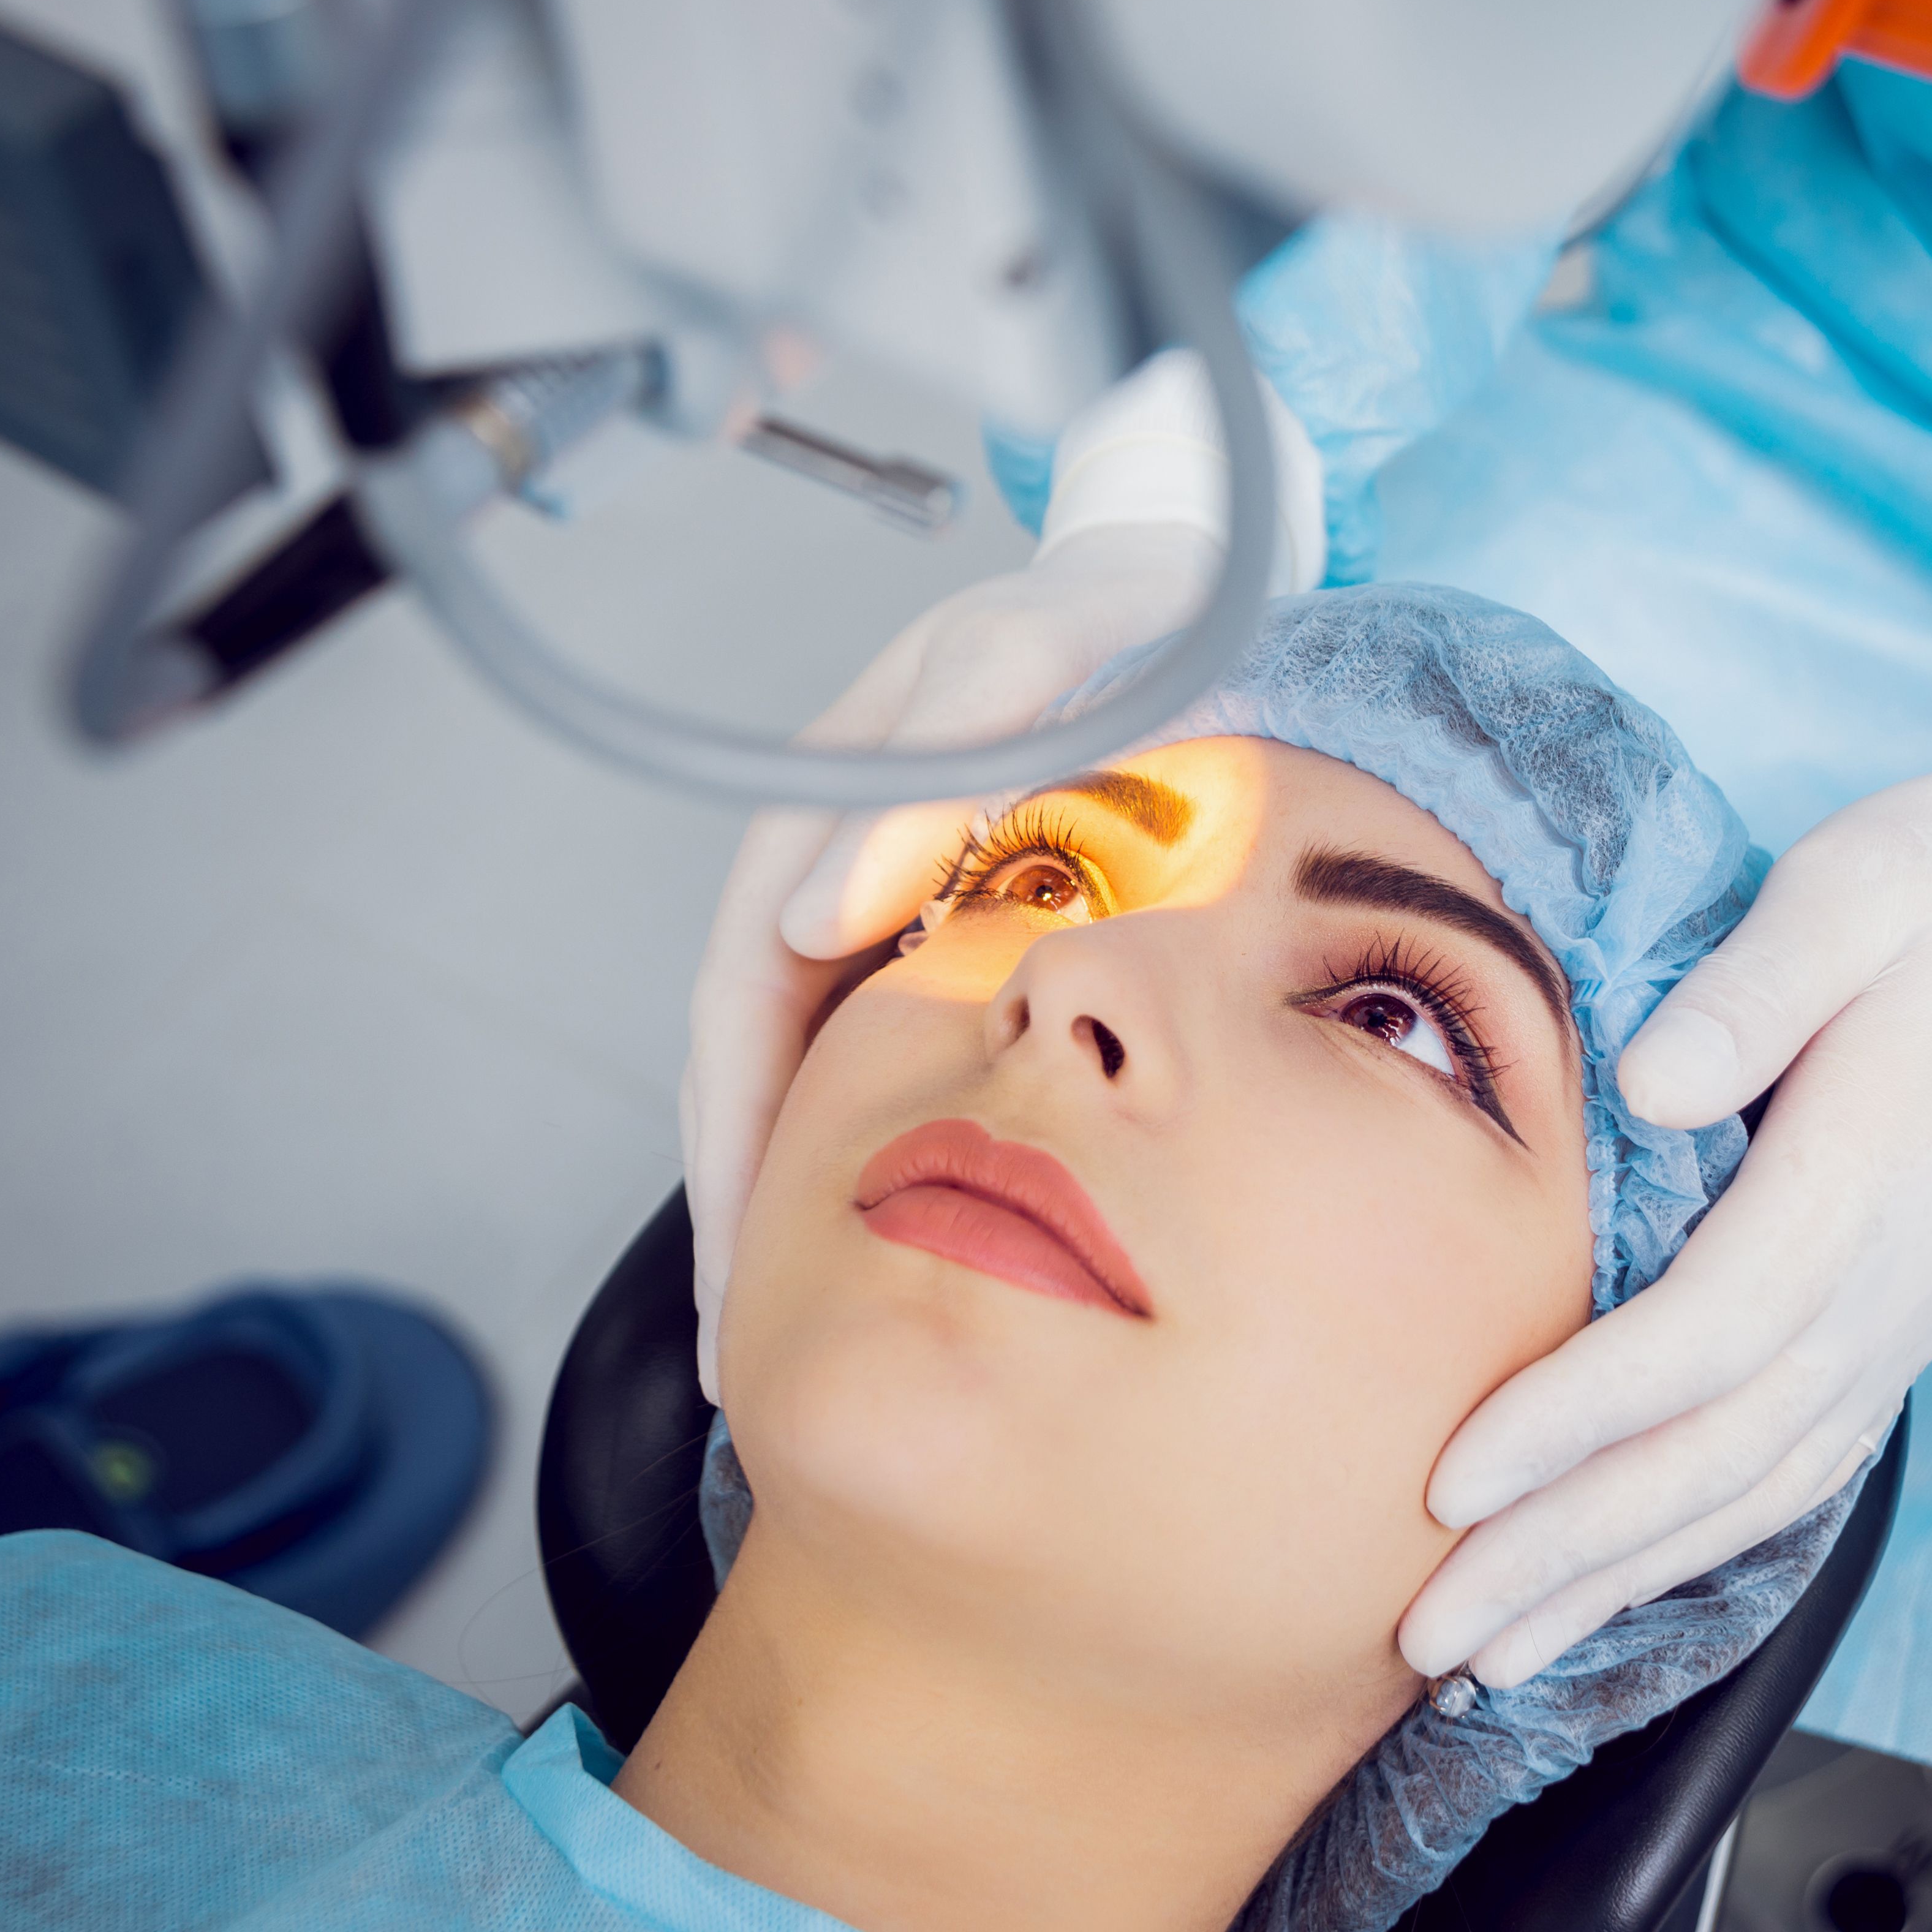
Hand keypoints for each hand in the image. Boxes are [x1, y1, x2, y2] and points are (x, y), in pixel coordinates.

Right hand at [680, 523, 1218, 1382]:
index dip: (739, 1141)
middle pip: (754, 1053)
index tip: (746, 1275)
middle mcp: (835, 849)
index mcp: (827, 798)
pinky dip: (868, 1138)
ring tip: (789, 1329)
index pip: (746, 998)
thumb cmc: (1119, 607)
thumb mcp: (1031, 651)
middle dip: (743, 1206)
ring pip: (810, 1061)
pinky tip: (888, 1224)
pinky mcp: (947, 912)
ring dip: (793, 1191)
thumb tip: (811, 919)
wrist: (1192, 574)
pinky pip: (881, 1044)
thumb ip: (935, 765)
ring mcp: (886, 885)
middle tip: (741, 1357)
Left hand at [1397, 770, 1931, 1686]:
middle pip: (1710, 1456)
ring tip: (1486, 1656)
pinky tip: (1612, 1588)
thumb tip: (1647, 1082)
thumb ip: (1758, 984)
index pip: (1705, 1334)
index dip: (1577, 1417)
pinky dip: (1692, 1548)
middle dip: (1562, 1551)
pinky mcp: (1892, 1332)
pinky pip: (1790, 1472)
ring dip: (1613, 1580)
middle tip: (1426, 1632)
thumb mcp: (1861, 887)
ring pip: (1748, 1492)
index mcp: (1863, 1178)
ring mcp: (1897, 1324)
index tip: (1452, 1478)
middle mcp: (1886, 1285)